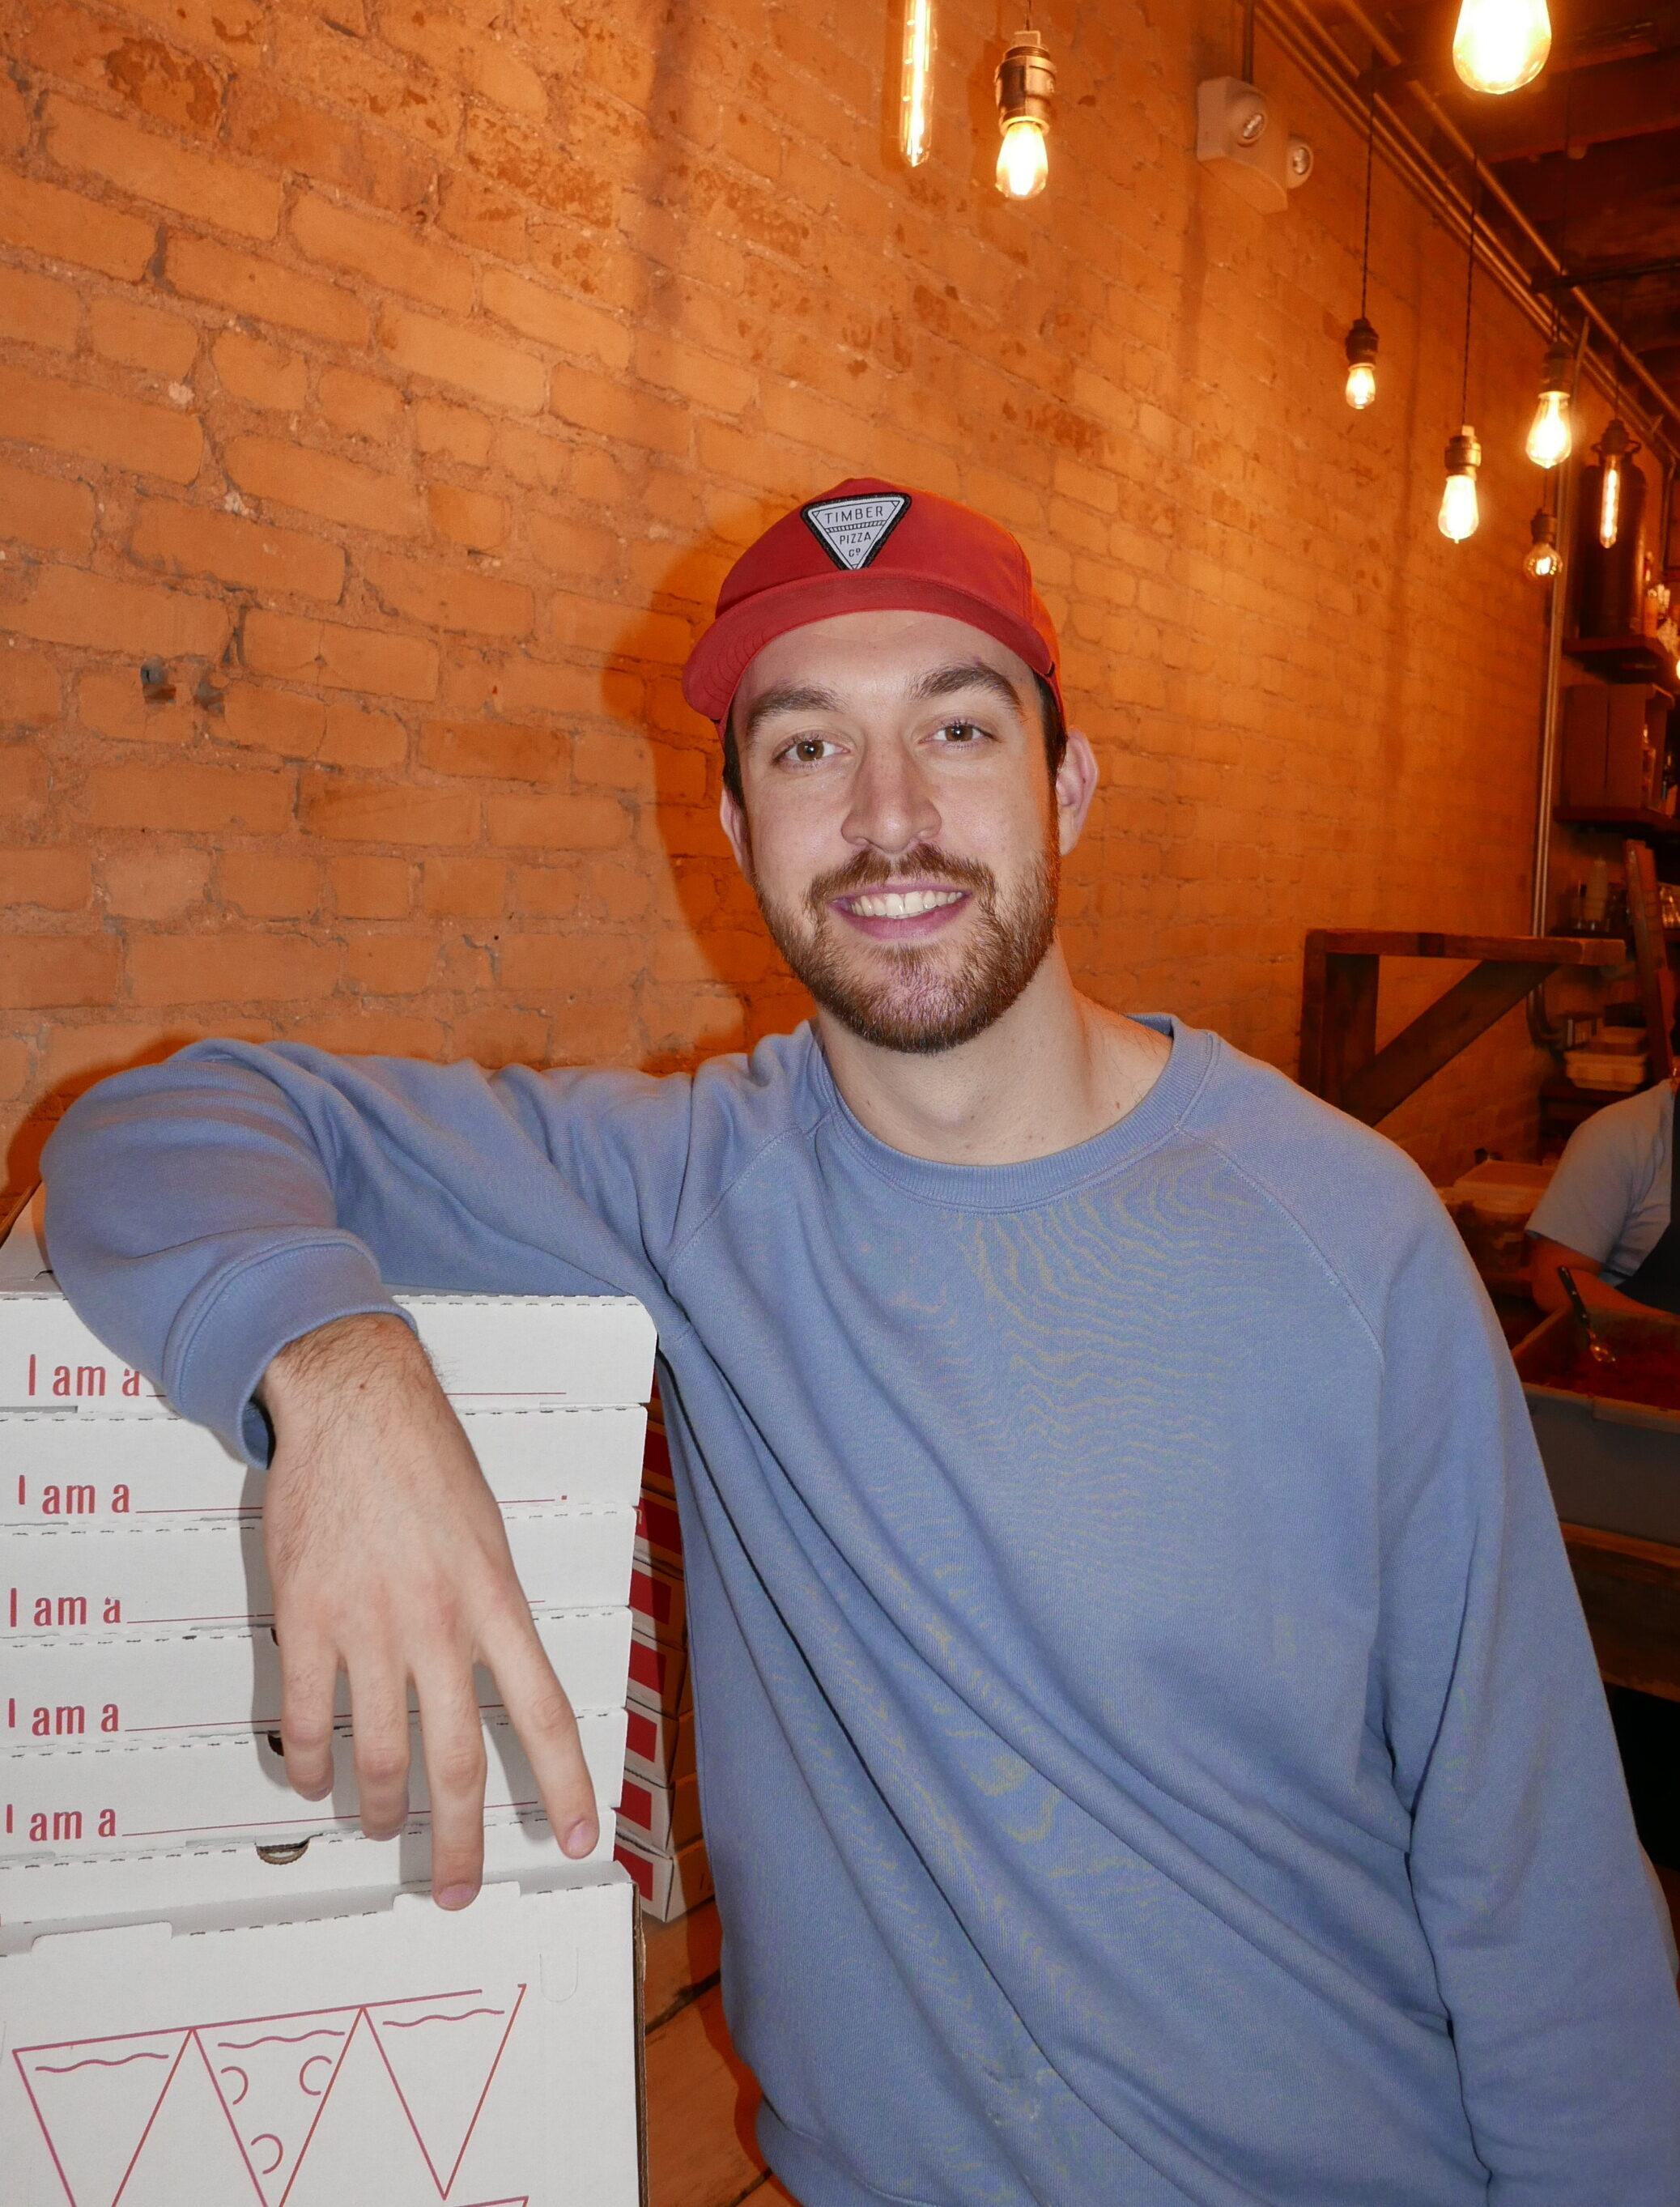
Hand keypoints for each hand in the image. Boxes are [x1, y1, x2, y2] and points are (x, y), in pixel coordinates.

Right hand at [257, 1313, 599, 1906]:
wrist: (356, 1403)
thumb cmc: (428, 1459)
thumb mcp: (488, 1534)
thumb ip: (492, 1611)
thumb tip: (496, 1678)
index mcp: (495, 1600)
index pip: (545, 1713)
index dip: (567, 1786)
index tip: (578, 1839)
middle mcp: (437, 1624)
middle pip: (457, 1761)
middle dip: (459, 1840)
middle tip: (456, 1888)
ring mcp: (367, 1627)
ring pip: (377, 1756)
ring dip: (380, 1808)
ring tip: (382, 1826)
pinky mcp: (306, 1619)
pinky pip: (306, 1720)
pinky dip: (311, 1764)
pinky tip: (316, 1779)